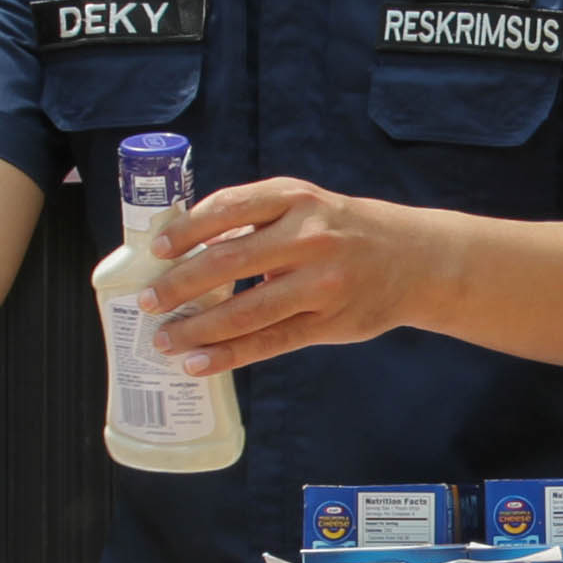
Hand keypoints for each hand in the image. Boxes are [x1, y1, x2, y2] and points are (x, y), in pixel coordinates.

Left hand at [138, 177, 450, 373]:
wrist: (414, 259)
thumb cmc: (343, 229)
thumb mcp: (305, 205)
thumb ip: (255, 218)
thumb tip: (185, 247)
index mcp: (295, 199)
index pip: (229, 208)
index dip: (187, 230)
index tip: (157, 250)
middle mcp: (309, 238)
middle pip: (229, 262)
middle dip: (180, 285)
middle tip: (147, 303)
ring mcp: (320, 283)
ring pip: (247, 310)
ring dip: (198, 329)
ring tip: (165, 341)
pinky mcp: (328, 322)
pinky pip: (270, 342)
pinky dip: (230, 354)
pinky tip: (200, 363)